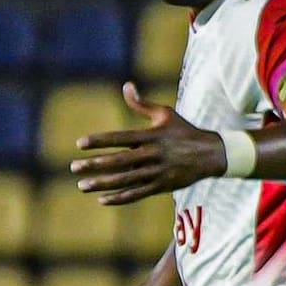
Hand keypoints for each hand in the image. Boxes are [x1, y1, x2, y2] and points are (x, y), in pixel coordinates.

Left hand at [70, 82, 226, 204]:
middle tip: (73, 167)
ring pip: (126, 180)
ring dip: (102, 184)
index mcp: (151, 136)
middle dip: (95, 164)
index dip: (100, 141)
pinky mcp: (162, 186)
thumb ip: (141, 104)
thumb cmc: (184, 131)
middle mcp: (153, 155)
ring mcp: (157, 172)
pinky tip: (103, 199)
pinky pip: (138, 194)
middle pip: (120, 161)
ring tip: (82, 185)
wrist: (211, 154)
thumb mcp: (165, 114)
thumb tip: (126, 85)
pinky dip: (120, 198)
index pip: (121, 138)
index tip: (80, 143)